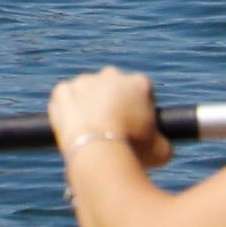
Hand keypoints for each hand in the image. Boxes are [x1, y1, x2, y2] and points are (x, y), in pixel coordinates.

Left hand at [50, 68, 170, 170]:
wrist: (97, 150)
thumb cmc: (133, 150)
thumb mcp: (161, 151)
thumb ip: (163, 143)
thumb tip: (162, 146)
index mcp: (138, 83)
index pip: (142, 91)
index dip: (140, 109)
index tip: (135, 126)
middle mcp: (112, 75)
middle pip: (114, 88)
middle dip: (114, 103)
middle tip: (112, 129)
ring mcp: (85, 80)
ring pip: (88, 92)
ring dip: (89, 106)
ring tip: (91, 133)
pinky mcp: (62, 91)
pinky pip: (65, 99)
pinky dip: (68, 111)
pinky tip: (73, 129)